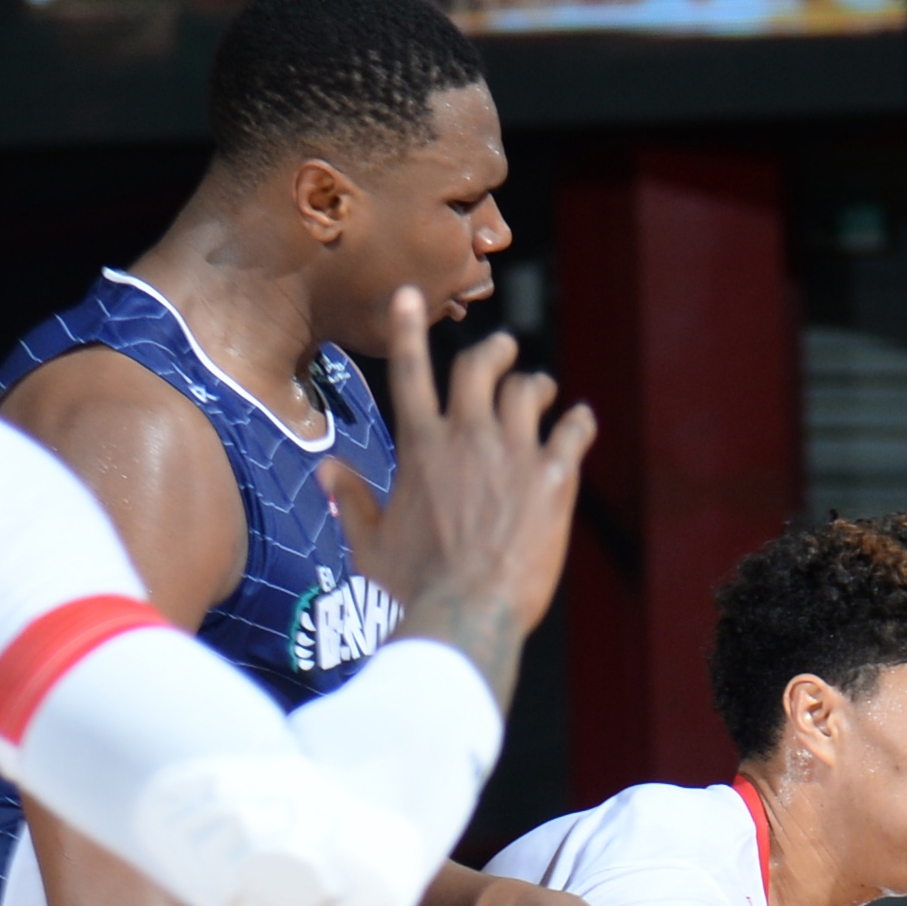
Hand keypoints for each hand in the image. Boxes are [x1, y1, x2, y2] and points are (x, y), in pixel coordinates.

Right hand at [320, 288, 593, 699]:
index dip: (409, 328)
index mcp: (421, 446)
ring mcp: (513, 453)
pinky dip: (578, 422)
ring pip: (529, 392)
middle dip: (495, 352)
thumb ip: (351, 500)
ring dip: (536, 384)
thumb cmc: (415, 586)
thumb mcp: (370, 544)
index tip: (410, 294)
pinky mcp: (554, 477)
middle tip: (506, 350)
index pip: (412, 372)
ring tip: (544, 389)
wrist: (467, 611)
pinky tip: (581, 421)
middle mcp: (467, 435)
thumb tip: (325, 469)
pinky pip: (573, 431)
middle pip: (481, 367)